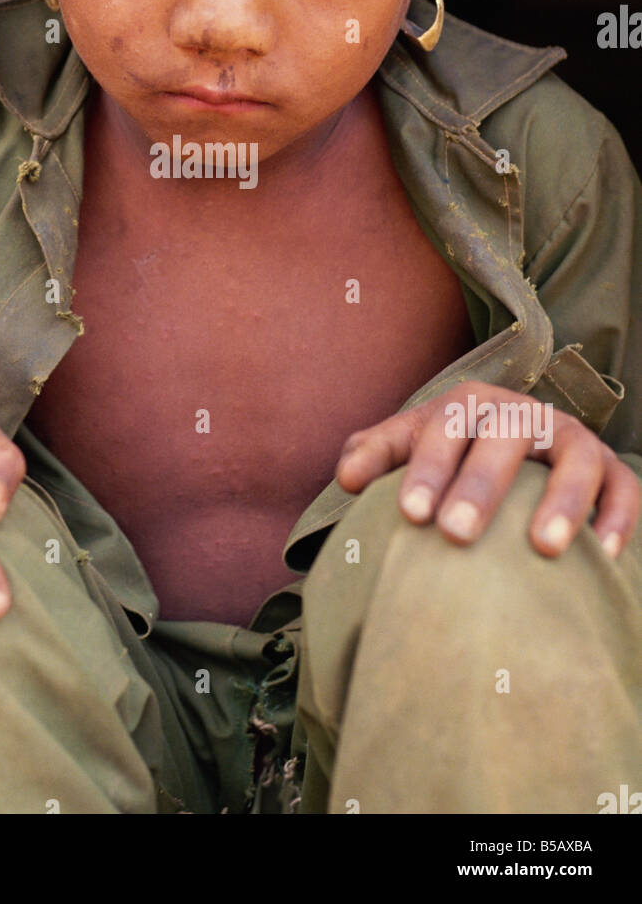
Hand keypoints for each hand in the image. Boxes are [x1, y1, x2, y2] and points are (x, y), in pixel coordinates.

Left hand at [335, 381, 639, 557]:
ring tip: (543, 547)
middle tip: (457, 533)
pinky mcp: (610, 469)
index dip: (428, 468)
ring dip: (562, 499)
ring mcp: (571, 438)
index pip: (446, 428)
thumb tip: (345, 478)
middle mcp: (522, 414)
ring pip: (575, 457)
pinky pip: (624, 486)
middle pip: (505, 439)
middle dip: (481, 485)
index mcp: (468, 405)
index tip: (410, 515)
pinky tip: (606, 554)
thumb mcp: (409, 445)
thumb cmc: (448, 455)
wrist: (511, 447)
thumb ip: (374, 454)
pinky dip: (618, 515)